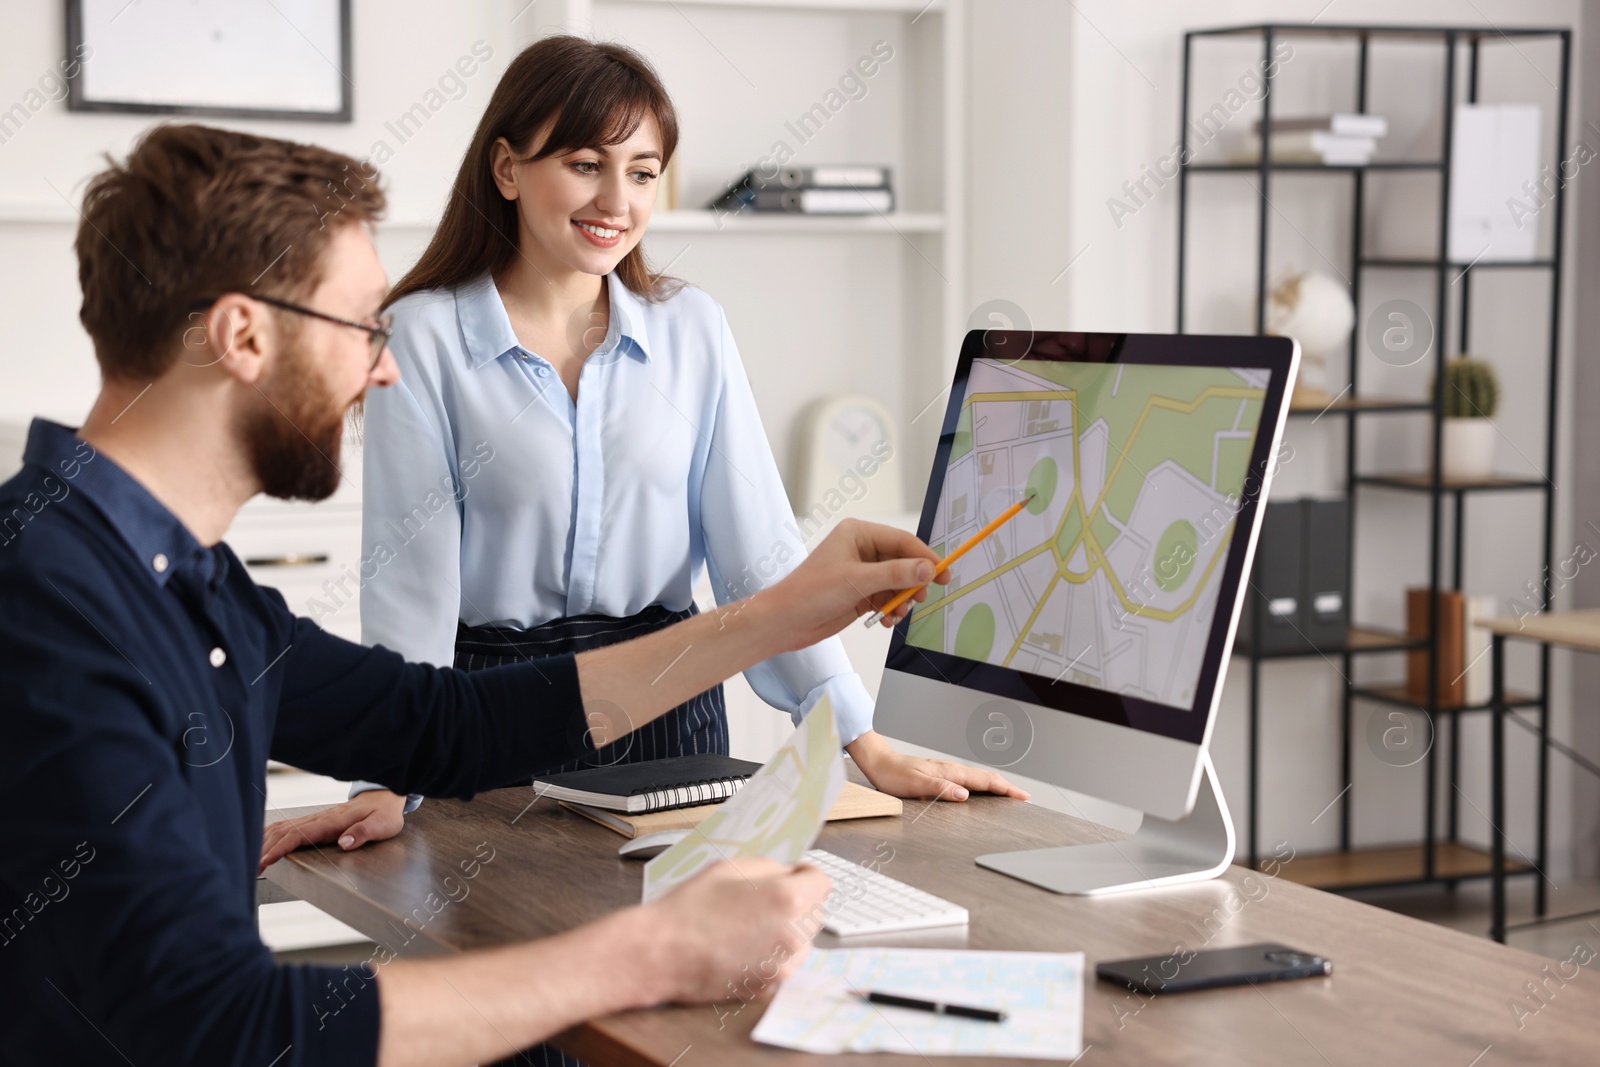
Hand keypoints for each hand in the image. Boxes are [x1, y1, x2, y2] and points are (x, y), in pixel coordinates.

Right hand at [259, 790, 407, 874]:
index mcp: (332, 821)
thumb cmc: (383, 813)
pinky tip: (261, 846)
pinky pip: (286, 827)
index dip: (281, 848)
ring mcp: (314, 819)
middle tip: (250, 870)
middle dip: (264, 849)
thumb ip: (364, 832)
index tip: (265, 860)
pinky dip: (270, 836)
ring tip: (251, 863)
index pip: (300, 834)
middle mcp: (318, 819)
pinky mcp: (313, 822)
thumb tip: (345, 842)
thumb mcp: (382, 824)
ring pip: (281, 828)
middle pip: (284, 832)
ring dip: (264, 843)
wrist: (383, 797)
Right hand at [636, 857, 830, 1004]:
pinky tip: (744, 947)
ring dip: (789, 930)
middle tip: (764, 900)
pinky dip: (773, 955)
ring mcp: (783, 966)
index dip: (805, 875)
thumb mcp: (734, 867)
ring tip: (751, 926)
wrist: (663, 951)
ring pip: (803, 941)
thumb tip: (791, 875)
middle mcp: (794, 935)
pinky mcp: (769, 987)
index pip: (821, 881)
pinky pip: (784, 964)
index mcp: (789, 899)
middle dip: (797, 902)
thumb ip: (772, 868)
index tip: (794, 875)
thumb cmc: (692, 906)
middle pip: (815, 911)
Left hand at [768, 519, 947, 650]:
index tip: (944, 573)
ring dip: (902, 599)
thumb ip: (895, 574)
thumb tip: (926, 568)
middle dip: (913, 582)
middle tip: (922, 597)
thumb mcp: (857, 581)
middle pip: (903, 562)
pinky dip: (891, 609)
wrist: (785, 621)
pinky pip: (887, 597)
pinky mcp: (860, 593)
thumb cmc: (809, 593)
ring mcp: (861, 572)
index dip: (925, 557)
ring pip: (897, 582)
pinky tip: (885, 620)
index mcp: (858, 534)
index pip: (903, 541)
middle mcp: (861, 549)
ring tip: (897, 613)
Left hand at [845, 730, 1029, 801]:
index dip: (1004, 789)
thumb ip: (940, 789)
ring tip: (1010, 794)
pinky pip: (969, 779)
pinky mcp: (942, 773)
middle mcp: (951, 769)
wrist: (880, 763)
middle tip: (1023, 797)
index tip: (1021, 796)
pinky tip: (982, 790)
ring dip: (996, 785)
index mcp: (949, 772)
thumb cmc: (894, 775)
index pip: (983, 781)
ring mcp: (947, 770)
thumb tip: (964, 795)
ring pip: (979, 777)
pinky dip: (982, 784)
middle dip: (1007, 787)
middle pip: (986, 777)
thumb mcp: (915, 785)